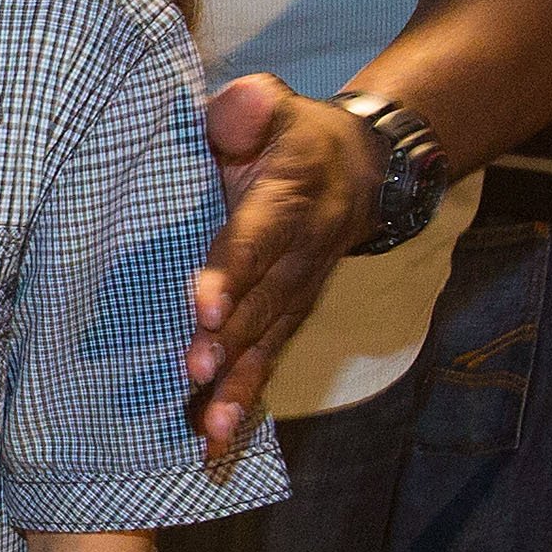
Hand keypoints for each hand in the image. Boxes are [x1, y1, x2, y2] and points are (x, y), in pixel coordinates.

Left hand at [186, 76, 383, 449]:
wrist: (356, 171)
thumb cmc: (289, 139)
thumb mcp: (273, 107)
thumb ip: (249, 108)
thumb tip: (236, 105)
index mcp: (289, 198)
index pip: (257, 237)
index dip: (231, 272)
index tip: (205, 308)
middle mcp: (298, 255)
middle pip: (263, 304)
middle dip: (230, 342)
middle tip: (196, 373)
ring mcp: (297, 294)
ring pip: (267, 343)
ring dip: (238, 388)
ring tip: (211, 429)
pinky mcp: (288, 320)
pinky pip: (267, 363)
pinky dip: (243, 405)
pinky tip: (216, 446)